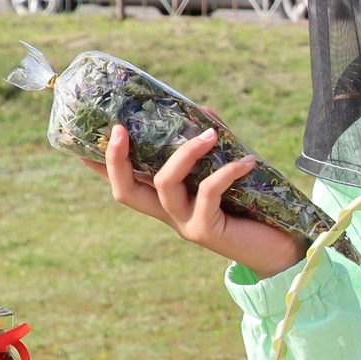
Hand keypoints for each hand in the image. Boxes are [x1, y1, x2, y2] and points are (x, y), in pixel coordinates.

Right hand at [84, 124, 306, 278]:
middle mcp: (170, 215)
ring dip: (185, 153)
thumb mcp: (228, 171)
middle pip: (125, 192)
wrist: (284, 247)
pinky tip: (247, 160)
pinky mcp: (208, 231)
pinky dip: (226, 171)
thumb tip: (202, 112)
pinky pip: (207, 193)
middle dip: (117, 160)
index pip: (124, 183)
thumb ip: (212, 146)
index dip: (100, 167)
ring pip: (165, 185)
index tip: (76, 144)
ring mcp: (185, 224)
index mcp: (167, 201)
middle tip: (120, 129)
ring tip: (211, 134)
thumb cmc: (256, 206)